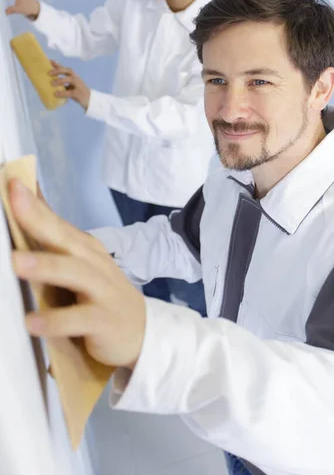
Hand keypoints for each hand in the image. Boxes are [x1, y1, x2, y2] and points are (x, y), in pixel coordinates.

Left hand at [9, 179, 145, 368]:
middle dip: (39, 220)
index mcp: (84, 249)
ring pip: (74, 274)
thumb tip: (26, 209)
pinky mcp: (105, 320)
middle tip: (14, 203)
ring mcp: (102, 290)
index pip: (57, 222)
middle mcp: (93, 263)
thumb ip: (55, 245)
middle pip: (65, 239)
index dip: (35, 204)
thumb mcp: (81, 266)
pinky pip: (79, 320)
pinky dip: (55, 321)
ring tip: (16, 262)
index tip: (12, 183)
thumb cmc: (99, 295)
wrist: (142, 330)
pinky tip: (33, 322)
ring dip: (46, 266)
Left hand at [49, 61, 90, 109]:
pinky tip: (56, 94)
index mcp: (73, 76)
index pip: (64, 68)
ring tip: (52, 83)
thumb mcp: (70, 85)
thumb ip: (63, 82)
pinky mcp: (78, 93)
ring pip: (70, 80)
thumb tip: (49, 82)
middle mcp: (76, 78)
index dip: (57, 64)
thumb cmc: (77, 91)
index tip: (49, 61)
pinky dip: (62, 93)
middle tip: (49, 73)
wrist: (89, 99)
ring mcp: (78, 85)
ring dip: (60, 80)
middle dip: (59, 70)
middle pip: (68, 71)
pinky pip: (70, 92)